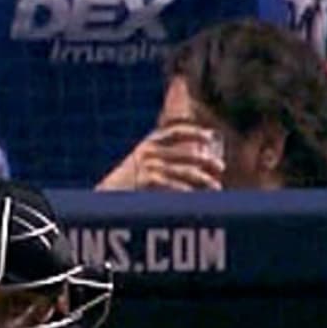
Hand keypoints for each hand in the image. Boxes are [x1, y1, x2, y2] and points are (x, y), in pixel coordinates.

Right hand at [95, 123, 224, 192]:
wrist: (106, 195)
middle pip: (187, 152)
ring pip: (185, 170)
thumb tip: (193, 156)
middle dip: (206, 160)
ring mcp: (149, 165)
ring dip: (204, 179)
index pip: (176, 131)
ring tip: (216, 187)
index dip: (195, 132)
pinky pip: (175, 185)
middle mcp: (150, 150)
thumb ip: (162, 155)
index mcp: (149, 142)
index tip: (210, 136)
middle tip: (220, 167)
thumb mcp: (142, 161)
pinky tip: (198, 196)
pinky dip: (189, 191)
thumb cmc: (128, 182)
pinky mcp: (148, 180)